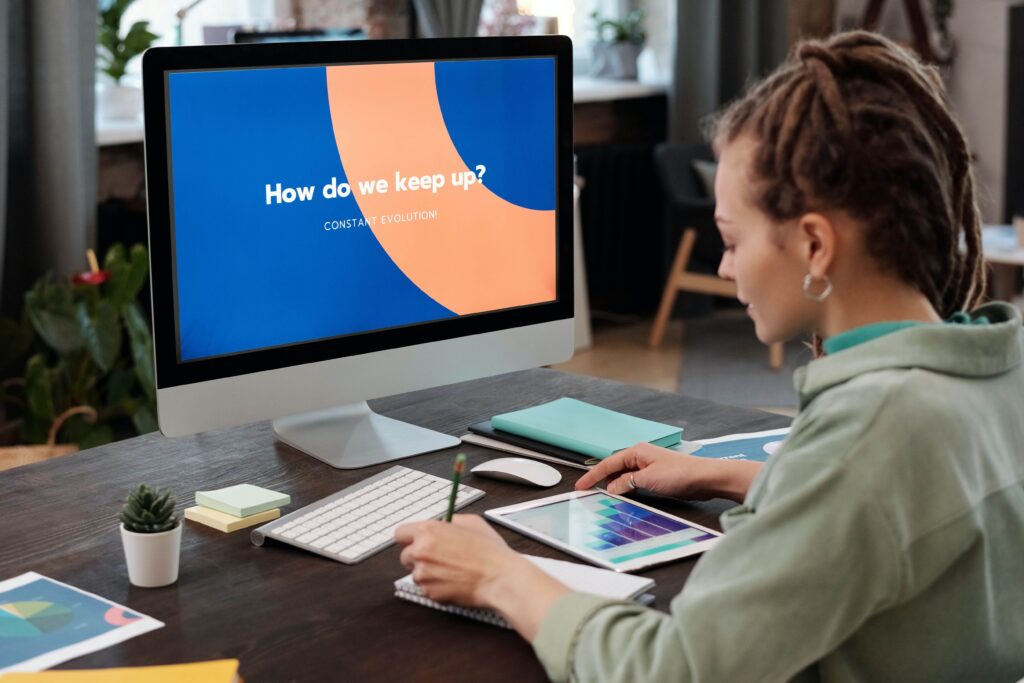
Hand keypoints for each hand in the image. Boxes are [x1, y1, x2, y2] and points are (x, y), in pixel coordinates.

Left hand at [394, 515, 570, 639]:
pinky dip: (437, 586)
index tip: (416, 541)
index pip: (400, 533)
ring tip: (451, 571)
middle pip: (405, 556)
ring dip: (428, 573)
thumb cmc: (490, 551)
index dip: (409, 538)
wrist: (500, 578)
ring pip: (416, 574)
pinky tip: (455, 582)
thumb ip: (451, 521)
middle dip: (418, 557)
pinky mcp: (429, 593)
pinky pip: (426, 589)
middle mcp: (420, 552)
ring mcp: (423, 575)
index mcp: (428, 531)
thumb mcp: (473, 522)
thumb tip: (444, 524)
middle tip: (438, 558)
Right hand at [575, 442, 761, 501]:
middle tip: (588, 495)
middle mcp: (641, 457)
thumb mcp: (648, 480)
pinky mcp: (656, 477)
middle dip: (602, 481)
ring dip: (615, 487)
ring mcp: (649, 467)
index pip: (608, 463)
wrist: (706, 478)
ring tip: (604, 499)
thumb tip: (612, 488)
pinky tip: (624, 498)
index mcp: (636, 452)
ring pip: (624, 477)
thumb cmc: (680, 474)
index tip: (580, 486)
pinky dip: (627, 490)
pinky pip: (635, 483)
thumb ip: (626, 483)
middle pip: (614, 469)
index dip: (592, 475)